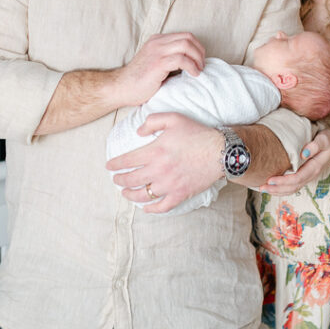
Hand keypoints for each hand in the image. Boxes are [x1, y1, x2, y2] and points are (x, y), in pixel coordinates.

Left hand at [106, 112, 223, 213]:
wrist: (220, 151)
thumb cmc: (197, 133)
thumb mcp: (174, 118)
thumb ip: (152, 122)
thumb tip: (138, 132)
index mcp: (155, 151)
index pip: (127, 161)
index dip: (115, 164)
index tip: (109, 166)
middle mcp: (159, 170)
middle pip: (131, 179)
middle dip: (119, 180)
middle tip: (116, 179)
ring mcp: (169, 185)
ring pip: (143, 195)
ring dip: (130, 195)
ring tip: (125, 193)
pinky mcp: (180, 194)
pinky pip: (162, 206)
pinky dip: (151, 209)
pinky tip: (145, 208)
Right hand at [113, 33, 205, 107]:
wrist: (121, 88)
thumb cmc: (138, 80)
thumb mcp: (155, 62)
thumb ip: (169, 58)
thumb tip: (190, 63)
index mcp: (157, 40)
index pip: (185, 35)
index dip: (197, 47)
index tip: (200, 61)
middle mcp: (157, 42)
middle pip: (188, 38)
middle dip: (200, 51)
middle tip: (202, 66)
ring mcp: (157, 51)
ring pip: (186, 45)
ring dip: (197, 58)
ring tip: (198, 70)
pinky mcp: (158, 63)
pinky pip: (181, 59)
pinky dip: (192, 66)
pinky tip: (194, 74)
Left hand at [259, 128, 329, 195]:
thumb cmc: (328, 141)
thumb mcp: (325, 139)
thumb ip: (315, 145)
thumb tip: (304, 153)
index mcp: (314, 168)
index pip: (297, 178)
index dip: (283, 181)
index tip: (270, 180)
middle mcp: (310, 175)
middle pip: (292, 187)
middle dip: (277, 189)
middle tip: (262, 187)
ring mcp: (307, 177)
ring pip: (291, 189)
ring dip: (277, 191)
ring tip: (262, 189)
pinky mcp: (303, 176)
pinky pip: (292, 186)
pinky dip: (281, 189)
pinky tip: (271, 187)